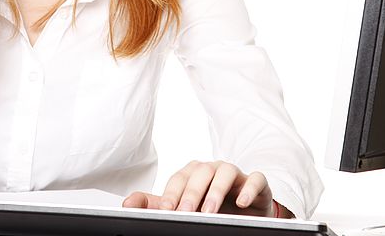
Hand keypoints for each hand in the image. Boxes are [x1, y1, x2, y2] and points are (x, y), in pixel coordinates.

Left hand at [123, 160, 288, 216]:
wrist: (245, 214)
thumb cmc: (211, 207)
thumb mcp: (182, 207)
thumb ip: (155, 205)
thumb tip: (127, 203)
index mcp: (194, 174)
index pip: (180, 177)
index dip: (172, 193)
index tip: (165, 210)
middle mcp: (213, 169)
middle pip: (201, 172)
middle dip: (192, 193)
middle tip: (186, 214)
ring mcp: (236, 174)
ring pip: (226, 172)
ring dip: (216, 191)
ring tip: (210, 212)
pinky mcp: (257, 183)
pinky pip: (255, 178)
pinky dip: (249, 188)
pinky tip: (242, 202)